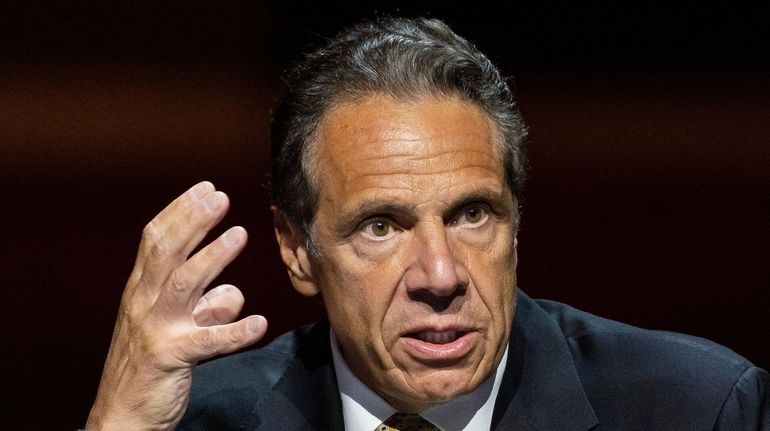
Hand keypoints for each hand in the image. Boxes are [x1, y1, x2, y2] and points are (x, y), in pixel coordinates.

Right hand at [86, 182, 267, 429]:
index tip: (205, 189)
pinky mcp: (171, 359)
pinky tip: (258, 323)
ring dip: (212, 258)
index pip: (155, 241)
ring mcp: (157, 330)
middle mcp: (144, 304)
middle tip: (219, 197)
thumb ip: (202, 305)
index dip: (180, 212)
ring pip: (184, 286)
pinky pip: (206, 342)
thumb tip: (233, 292)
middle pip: (167, 253)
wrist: (123, 415)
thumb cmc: (150, 365)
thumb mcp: (172, 326)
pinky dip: (233, 331)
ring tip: (239, 234)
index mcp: (142, 291)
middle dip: (193, 222)